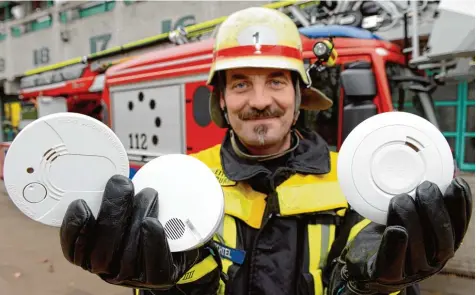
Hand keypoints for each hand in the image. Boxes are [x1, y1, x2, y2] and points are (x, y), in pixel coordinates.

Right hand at [59, 175, 202, 288]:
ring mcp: (134, 276)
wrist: (181, 241)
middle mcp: (110, 270)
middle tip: (121, 183)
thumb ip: (111, 198)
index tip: (80, 203)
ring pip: (129, 253)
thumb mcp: (122, 208)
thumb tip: (109, 175)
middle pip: (102, 252)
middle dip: (111, 212)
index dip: (73, 229)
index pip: (73, 251)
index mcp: (93, 255)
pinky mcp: (159, 277)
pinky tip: (153, 223)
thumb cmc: (146, 221)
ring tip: (148, 193)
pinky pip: (155, 264)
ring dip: (137, 216)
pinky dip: (153, 241)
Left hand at [339, 177, 472, 293]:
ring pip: (417, 245)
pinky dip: (395, 244)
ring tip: (400, 199)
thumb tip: (438, 169)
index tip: (456, 182)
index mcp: (441, 246)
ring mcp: (409, 271)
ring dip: (411, 217)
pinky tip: (396, 230)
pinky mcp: (385, 274)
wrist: (362, 262)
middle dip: (436, 208)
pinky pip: (391, 260)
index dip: (461, 205)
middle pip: (444, 239)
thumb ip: (422, 200)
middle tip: (425, 186)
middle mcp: (431, 262)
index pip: (459, 228)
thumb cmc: (389, 234)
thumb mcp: (410, 216)